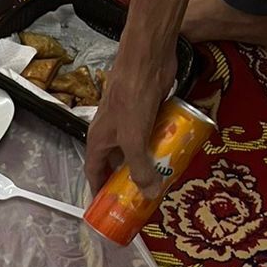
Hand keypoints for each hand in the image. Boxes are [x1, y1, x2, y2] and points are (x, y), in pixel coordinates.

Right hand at [84, 50, 175, 196]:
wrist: (147, 59)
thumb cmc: (131, 98)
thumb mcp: (133, 140)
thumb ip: (141, 168)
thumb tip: (150, 195)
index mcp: (98, 142)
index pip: (94, 173)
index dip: (99, 190)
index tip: (107, 206)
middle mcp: (110, 133)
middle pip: (116, 163)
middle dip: (127, 179)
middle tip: (141, 195)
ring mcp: (129, 120)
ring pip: (136, 148)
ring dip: (147, 161)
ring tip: (161, 177)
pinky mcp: (146, 109)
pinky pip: (151, 133)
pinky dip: (159, 143)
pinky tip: (171, 150)